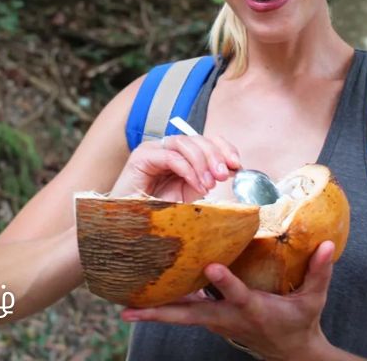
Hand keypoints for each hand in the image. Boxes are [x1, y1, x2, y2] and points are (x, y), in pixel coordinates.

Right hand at [110, 134, 241, 201]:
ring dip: (203, 162)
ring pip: (185, 144)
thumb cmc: (157, 213)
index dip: (224, 148)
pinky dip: (188, 170)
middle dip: (215, 155)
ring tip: (210, 185)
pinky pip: (171, 157)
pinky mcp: (141, 158)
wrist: (129, 227)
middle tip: (224, 175)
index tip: (238, 164)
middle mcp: (166, 148)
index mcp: (180, 154)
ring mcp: (152, 150)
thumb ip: (207, 180)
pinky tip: (198, 186)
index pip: (206, 140)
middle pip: (197, 139)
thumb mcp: (190, 196)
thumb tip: (232, 170)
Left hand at [120, 242, 337, 360]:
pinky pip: (184, 310)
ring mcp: (216, 322)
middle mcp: (227, 319)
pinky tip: (146, 291)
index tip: (210, 266)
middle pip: (189, 316)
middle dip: (159, 313)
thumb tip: (328, 243)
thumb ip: (319, 271)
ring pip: (180, 316)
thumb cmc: (301, 322)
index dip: (224, 282)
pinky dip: (166, 303)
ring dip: (153, 311)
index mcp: (252, 310)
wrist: (291, 353)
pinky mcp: (212, 320)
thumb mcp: (314, 299)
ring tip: (124, 304)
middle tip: (128, 310)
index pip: (236, 295)